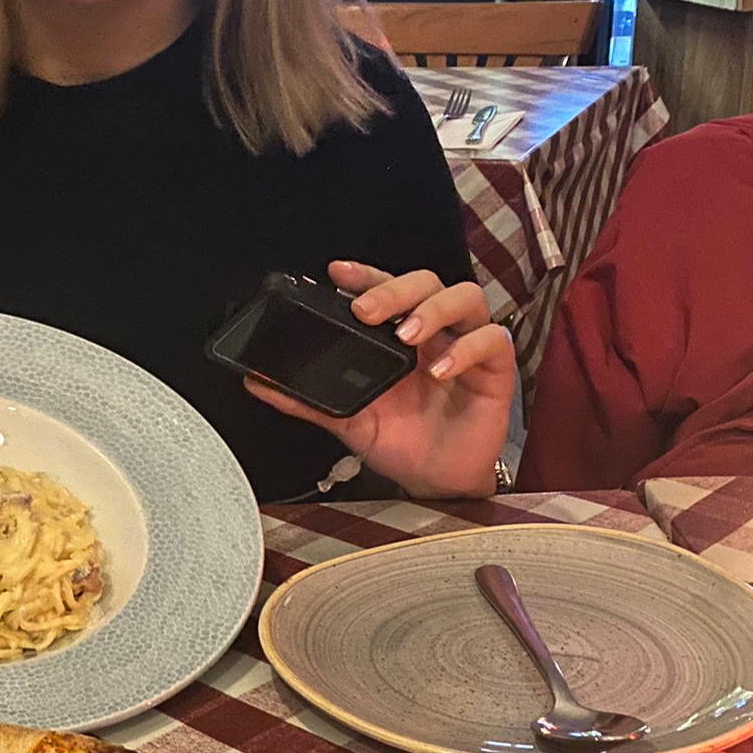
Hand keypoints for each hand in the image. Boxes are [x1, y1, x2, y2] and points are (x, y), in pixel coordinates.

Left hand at [244, 261, 513, 498]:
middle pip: (426, 282)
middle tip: (366, 310)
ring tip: (407, 336)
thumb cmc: (399, 441)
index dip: (366, 274)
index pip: (387, 288)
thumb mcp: (347, 418)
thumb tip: (257, 382)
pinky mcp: (495, 370)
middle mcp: (435, 332)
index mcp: (399, 335)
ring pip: (465, 297)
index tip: (335, 271)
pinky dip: (467, 349)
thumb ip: (305, 399)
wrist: (433, 481)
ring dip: (433, 310)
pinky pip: (492, 341)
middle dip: (394, 289)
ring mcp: (467, 346)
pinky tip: (440, 370)